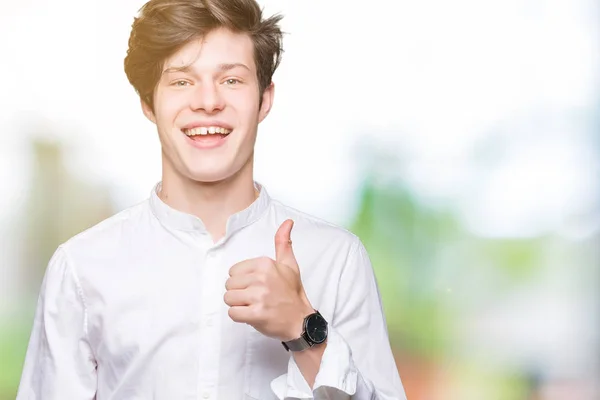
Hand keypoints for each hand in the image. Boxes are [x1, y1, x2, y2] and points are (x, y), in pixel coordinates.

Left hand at [224, 219, 313, 340]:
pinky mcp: (256, 314)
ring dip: (238, 305)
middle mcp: (261, 277)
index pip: (233, 271)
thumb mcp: (289, 265)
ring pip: (228, 298)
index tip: (256, 286)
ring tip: (253, 305)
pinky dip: (240, 316)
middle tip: (255, 297)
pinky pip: (233, 313)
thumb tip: (288, 221)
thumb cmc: (291, 293)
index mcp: (265, 263)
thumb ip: (283, 243)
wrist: (300, 320)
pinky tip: (252, 314)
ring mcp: (259, 296)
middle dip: (239, 293)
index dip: (242, 281)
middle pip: (229, 285)